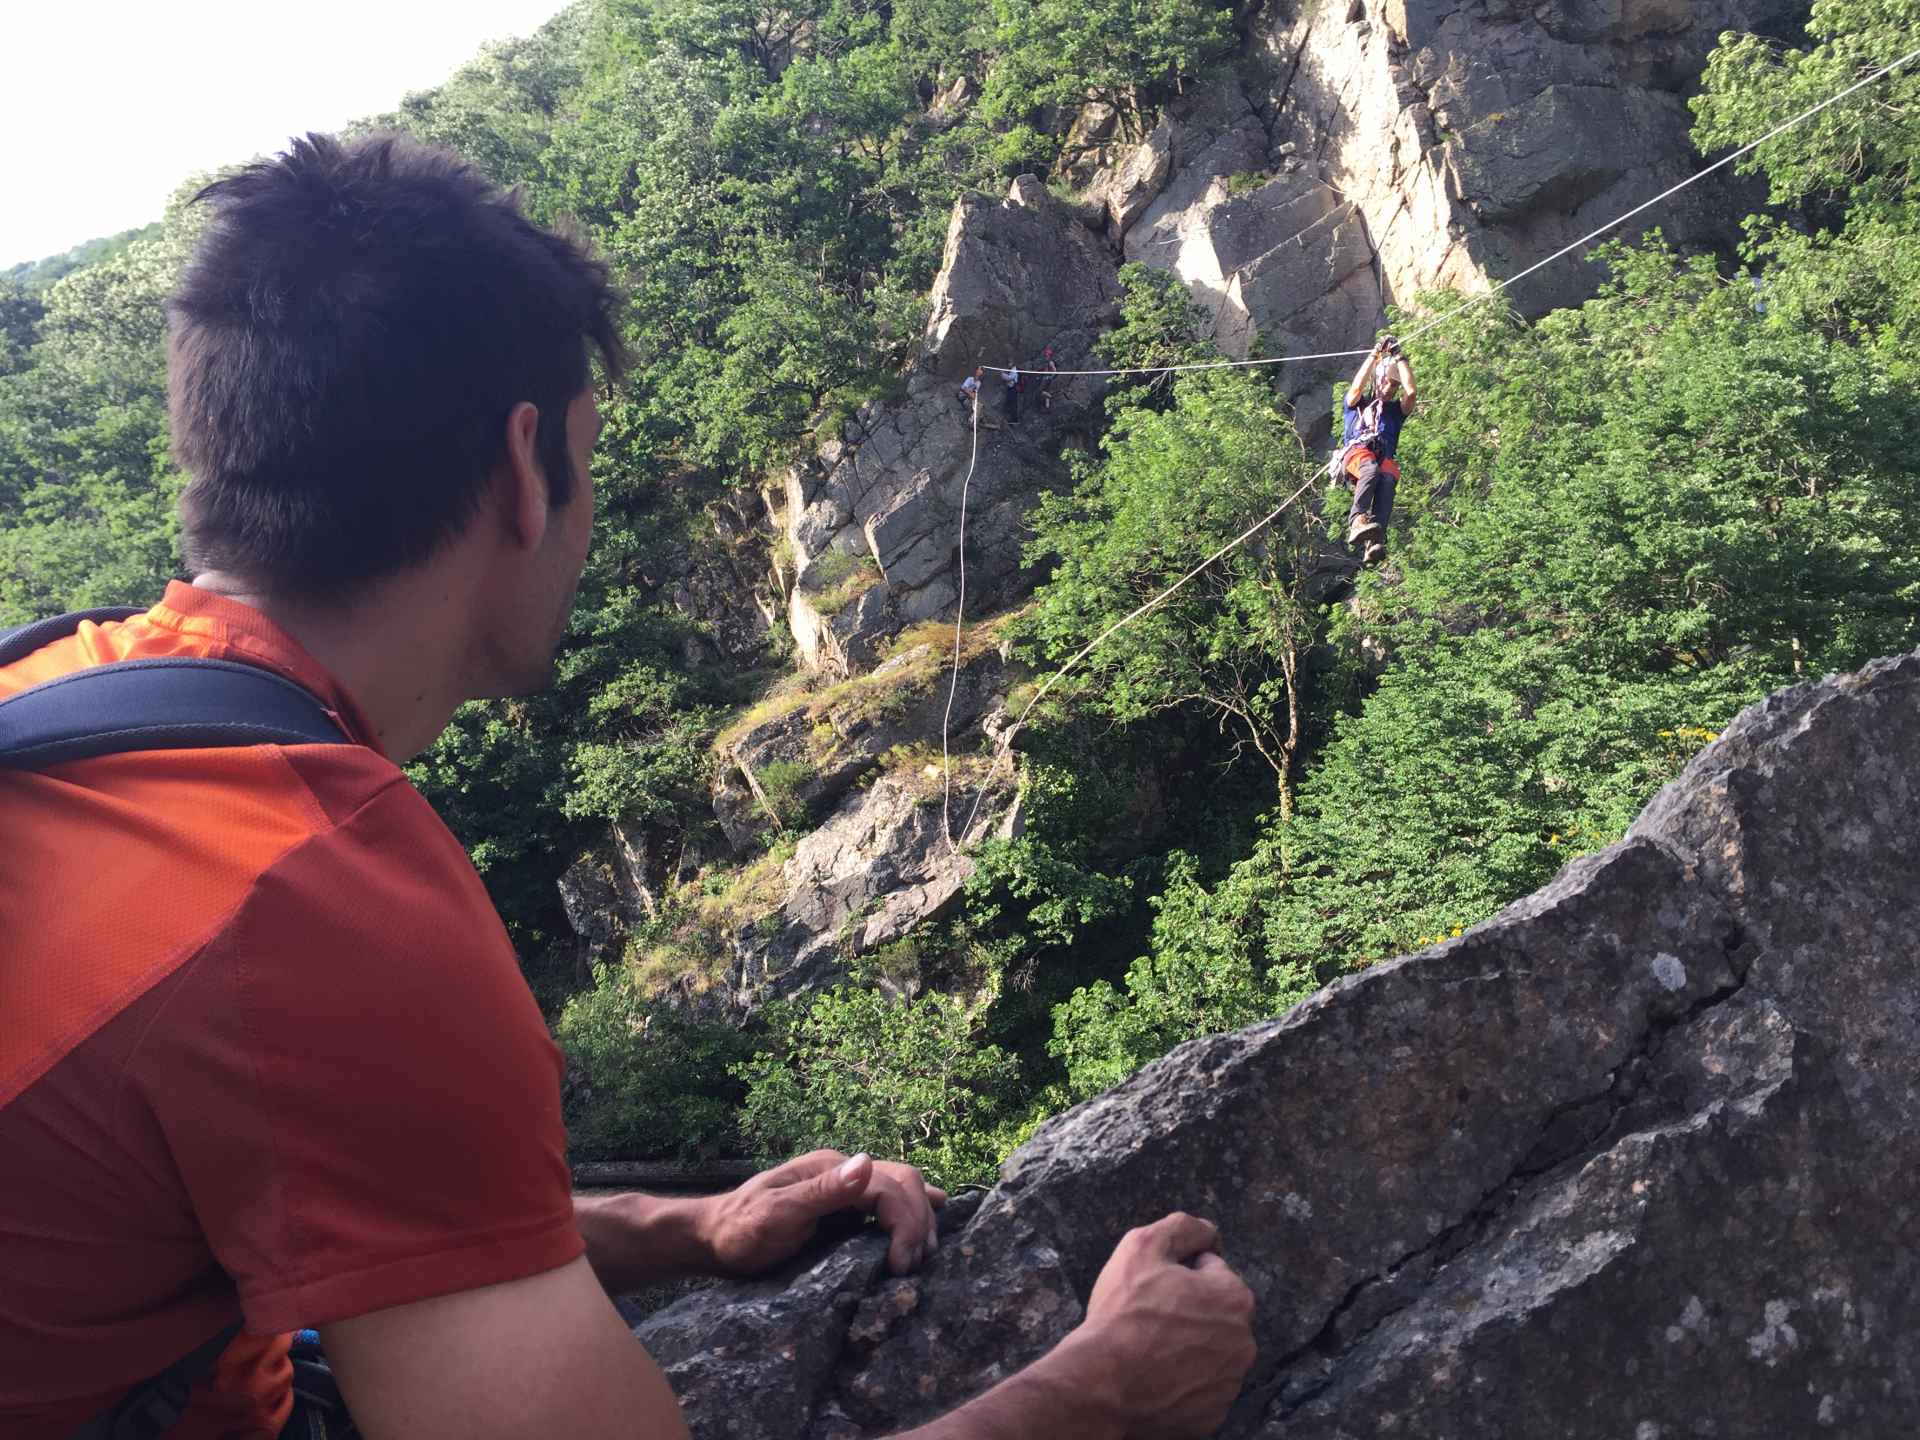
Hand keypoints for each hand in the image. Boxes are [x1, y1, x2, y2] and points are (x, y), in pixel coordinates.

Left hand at [697, 1150, 946, 1277]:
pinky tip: (923, 1231)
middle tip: (913, 1266)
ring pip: (903, 1189)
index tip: (900, 1264)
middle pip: (904, 1182)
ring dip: (920, 1219)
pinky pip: (889, 1204)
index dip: (905, 1222)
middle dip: (919, 1221)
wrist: (714, 1240)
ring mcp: (846, 1188)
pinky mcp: (846, 1209)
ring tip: (922, 1257)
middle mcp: (844, 1171)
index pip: (889, 1185)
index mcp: (831, 1167)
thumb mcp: (776, 1213)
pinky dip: (912, 1215)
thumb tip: (867, 1161)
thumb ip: (822, 1191)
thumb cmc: (740, 1230)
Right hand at [1065, 1213, 1257, 1438]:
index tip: (1153, 1287)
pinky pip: (1200, 1388)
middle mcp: (1244, 1343)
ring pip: (1209, 1352)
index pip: (1211, 1271)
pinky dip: (1183, 1382)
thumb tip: (1208, 1231)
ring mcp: (1229, 1384)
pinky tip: (1156, 1376)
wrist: (1102, 1384)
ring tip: (1150, 1349)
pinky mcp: (1212, 1416)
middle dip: (1188, 1311)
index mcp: (1235, 1298)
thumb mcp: (1143, 1245)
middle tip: (1150, 1318)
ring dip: (1188, 1346)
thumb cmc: (1124, 1313)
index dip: (1177, 1274)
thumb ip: (1183, 1228)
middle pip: (1214, 1314)